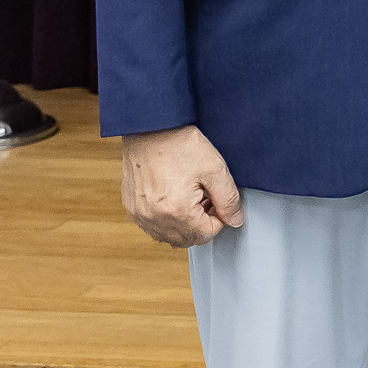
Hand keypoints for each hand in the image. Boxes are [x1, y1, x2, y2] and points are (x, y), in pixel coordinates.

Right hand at [120, 124, 243, 246]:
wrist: (151, 127)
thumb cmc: (181, 144)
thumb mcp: (215, 170)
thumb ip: (229, 200)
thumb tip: (236, 221)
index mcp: (177, 211)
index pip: (205, 235)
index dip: (217, 219)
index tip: (216, 200)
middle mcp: (154, 218)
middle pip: (187, 239)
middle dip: (201, 223)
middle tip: (205, 197)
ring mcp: (140, 214)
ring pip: (168, 236)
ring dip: (184, 224)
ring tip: (189, 196)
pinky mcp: (131, 207)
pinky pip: (152, 226)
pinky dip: (166, 219)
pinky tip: (173, 197)